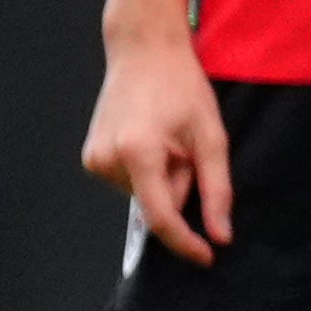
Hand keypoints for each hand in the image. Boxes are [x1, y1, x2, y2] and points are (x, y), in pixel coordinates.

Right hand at [85, 22, 229, 266]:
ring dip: (164, 177)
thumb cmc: (182, 89)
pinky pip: (130, 181)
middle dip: (180, 186)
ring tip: (167, 138)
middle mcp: (106, 160)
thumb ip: (216, 190)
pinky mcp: (90, 158)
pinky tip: (151, 139)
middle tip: (185, 146)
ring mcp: (93, 159)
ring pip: (143, 194)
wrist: (143, 52)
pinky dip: (147, 171)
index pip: (160, 217)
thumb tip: (220, 236)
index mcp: (137, 153)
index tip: (207, 258)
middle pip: (156, 203)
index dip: (185, 243)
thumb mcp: (211, 137)